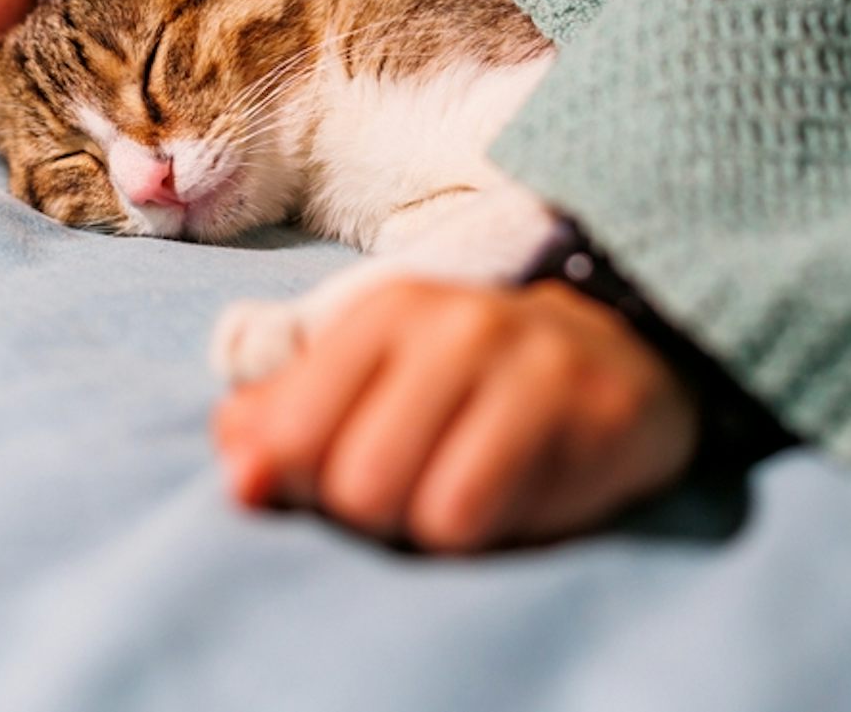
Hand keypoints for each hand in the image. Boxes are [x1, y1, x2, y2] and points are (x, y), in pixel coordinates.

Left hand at [211, 278, 699, 550]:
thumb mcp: (364, 380)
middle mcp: (459, 326)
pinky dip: (501, 536)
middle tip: (409, 496)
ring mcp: (535, 367)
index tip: (330, 484)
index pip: (291, 437)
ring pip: (438, 517)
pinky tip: (518, 498)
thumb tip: (239, 475)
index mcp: (384, 314)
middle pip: (361, 488)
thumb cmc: (459, 381)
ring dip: (439, 535)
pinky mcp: (600, 416)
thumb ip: (281, 421)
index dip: (298, 488)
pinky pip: (513, 526)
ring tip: (463, 498)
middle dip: (374, 518)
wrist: (611, 352)